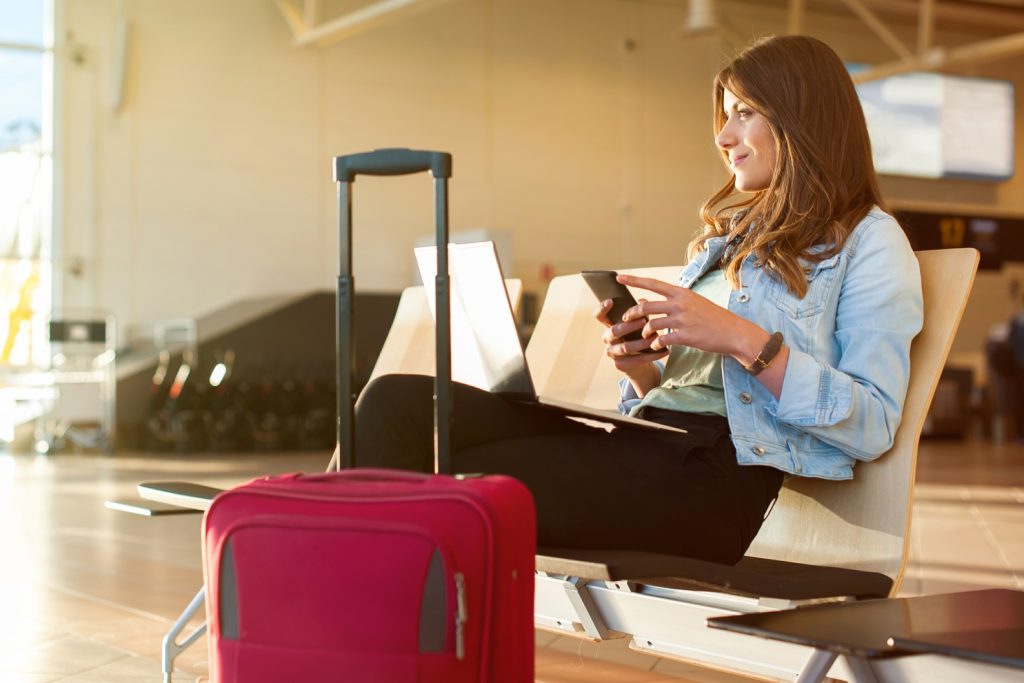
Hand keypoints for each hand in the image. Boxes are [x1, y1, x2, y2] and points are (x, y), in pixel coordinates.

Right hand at [593, 298, 668, 375]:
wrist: (638, 362)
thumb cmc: (637, 336)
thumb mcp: (637, 324)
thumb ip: (639, 313)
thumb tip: (643, 301)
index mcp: (609, 325)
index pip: (599, 316)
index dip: (602, 308)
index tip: (610, 301)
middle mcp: (607, 339)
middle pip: (614, 331)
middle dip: (629, 326)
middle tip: (644, 321)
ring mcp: (612, 352)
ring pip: (625, 347)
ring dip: (642, 342)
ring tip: (655, 338)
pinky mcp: (620, 365)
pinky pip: (636, 360)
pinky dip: (651, 355)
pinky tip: (664, 351)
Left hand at [615, 274, 759, 357]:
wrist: (734, 332)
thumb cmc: (713, 318)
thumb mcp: (694, 303)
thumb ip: (672, 301)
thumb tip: (647, 301)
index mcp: (682, 293)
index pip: (653, 283)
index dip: (634, 280)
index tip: (618, 276)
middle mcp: (680, 304)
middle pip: (646, 307)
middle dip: (632, 314)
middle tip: (627, 320)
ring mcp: (683, 320)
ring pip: (652, 324)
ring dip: (645, 332)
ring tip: (646, 337)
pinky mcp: (686, 336)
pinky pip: (662, 340)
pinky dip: (656, 345)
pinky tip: (657, 347)